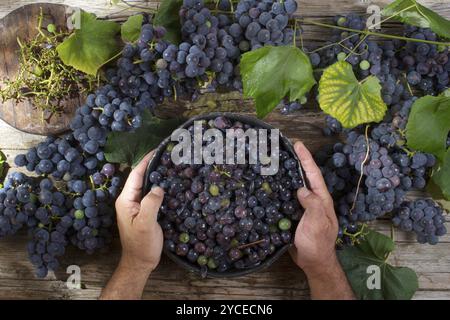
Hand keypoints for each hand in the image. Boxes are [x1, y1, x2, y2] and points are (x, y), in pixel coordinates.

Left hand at [115, 151, 164, 273]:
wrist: (140, 263)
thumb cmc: (141, 245)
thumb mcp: (145, 224)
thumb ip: (150, 204)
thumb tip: (159, 187)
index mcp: (126, 199)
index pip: (135, 174)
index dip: (146, 161)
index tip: (158, 149)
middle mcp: (129, 200)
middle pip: (140, 177)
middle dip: (152, 164)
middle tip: (168, 155)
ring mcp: (136, 205)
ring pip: (147, 185)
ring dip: (157, 174)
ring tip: (171, 165)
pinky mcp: (145, 211)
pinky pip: (152, 194)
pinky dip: (160, 186)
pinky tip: (171, 184)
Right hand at [289, 142, 353, 298]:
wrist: (313, 261)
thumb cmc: (317, 243)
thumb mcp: (317, 224)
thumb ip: (312, 205)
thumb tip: (301, 188)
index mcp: (321, 199)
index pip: (313, 174)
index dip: (306, 158)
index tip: (298, 144)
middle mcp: (313, 199)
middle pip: (304, 176)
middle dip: (297, 160)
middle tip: (284, 147)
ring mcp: (303, 206)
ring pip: (295, 185)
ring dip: (287, 173)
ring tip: (276, 161)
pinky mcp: (294, 213)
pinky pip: (287, 197)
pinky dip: (280, 188)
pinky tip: (271, 184)